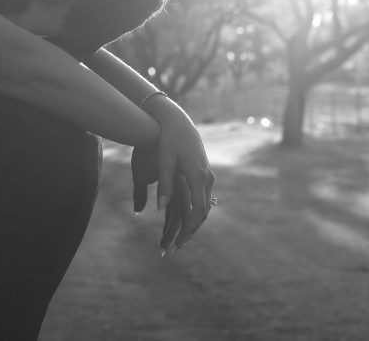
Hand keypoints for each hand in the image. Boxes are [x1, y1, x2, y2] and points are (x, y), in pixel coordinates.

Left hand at [131, 98, 214, 252]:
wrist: (178, 121)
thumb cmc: (168, 139)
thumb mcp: (164, 161)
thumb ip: (164, 185)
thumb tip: (160, 209)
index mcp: (197, 176)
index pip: (197, 210)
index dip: (188, 228)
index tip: (178, 242)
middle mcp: (207, 178)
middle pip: (203, 212)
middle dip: (191, 231)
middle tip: (177, 247)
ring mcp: (208, 175)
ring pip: (205, 206)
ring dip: (194, 223)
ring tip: (180, 238)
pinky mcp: (205, 173)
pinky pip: (203, 198)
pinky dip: (195, 212)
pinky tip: (185, 221)